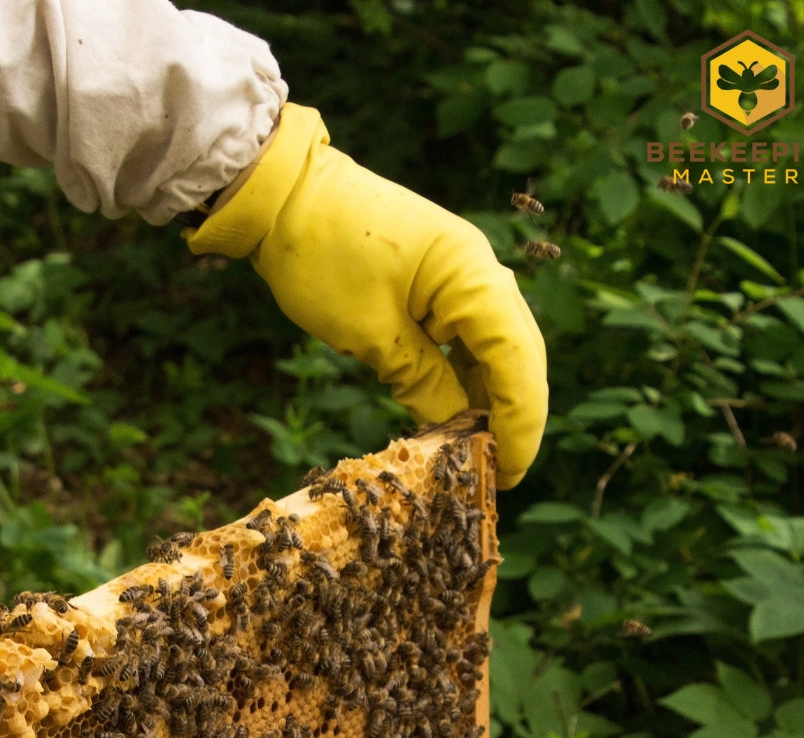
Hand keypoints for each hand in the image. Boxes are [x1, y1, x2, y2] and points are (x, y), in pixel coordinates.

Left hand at [185, 104, 546, 487]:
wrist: (283, 194)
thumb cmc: (322, 258)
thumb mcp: (371, 336)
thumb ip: (424, 384)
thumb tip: (459, 432)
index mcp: (474, 278)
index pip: (518, 364)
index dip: (520, 426)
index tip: (510, 476)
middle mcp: (483, 272)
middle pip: (520, 357)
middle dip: (514, 419)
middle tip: (501, 477)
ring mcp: (465, 275)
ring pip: (499, 350)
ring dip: (492, 400)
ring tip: (479, 454)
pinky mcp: (443, 282)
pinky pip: (470, 338)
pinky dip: (468, 378)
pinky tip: (458, 415)